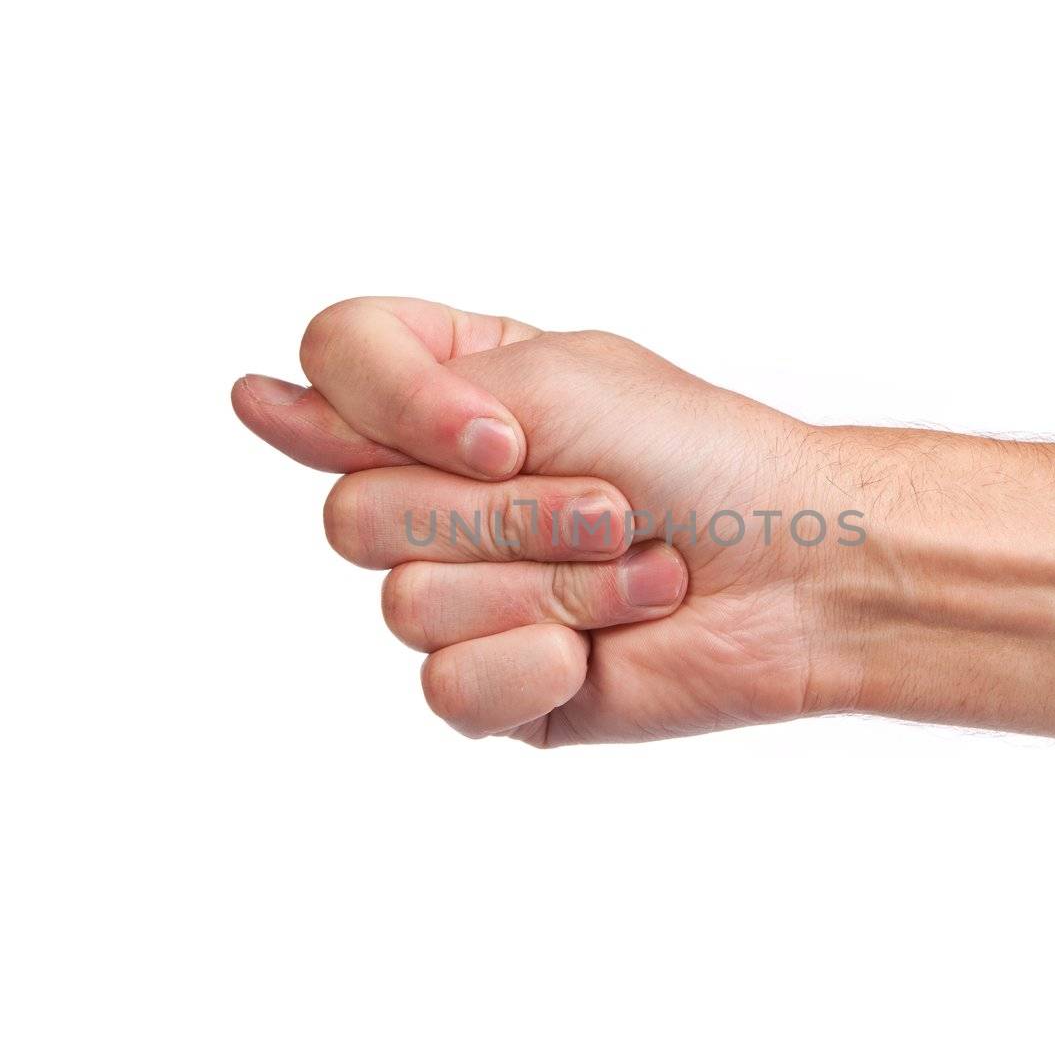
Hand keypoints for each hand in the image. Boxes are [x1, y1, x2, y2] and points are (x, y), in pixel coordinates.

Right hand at [233, 297, 874, 744]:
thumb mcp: (554, 383)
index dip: (399, 408)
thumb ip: (395, 397)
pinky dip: (543, 660)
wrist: (801, 569)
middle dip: (510, 516)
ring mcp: (457, 594)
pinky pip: (449, 689)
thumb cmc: (699, 458)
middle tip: (614, 510)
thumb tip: (253, 401)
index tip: (504, 435)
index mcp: (447, 399)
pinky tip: (601, 649)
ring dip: (549, 585)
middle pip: (357, 513)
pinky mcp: (490, 687)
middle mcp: (436, 494)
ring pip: (408, 605)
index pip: (329, 365)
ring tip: (632, 573)